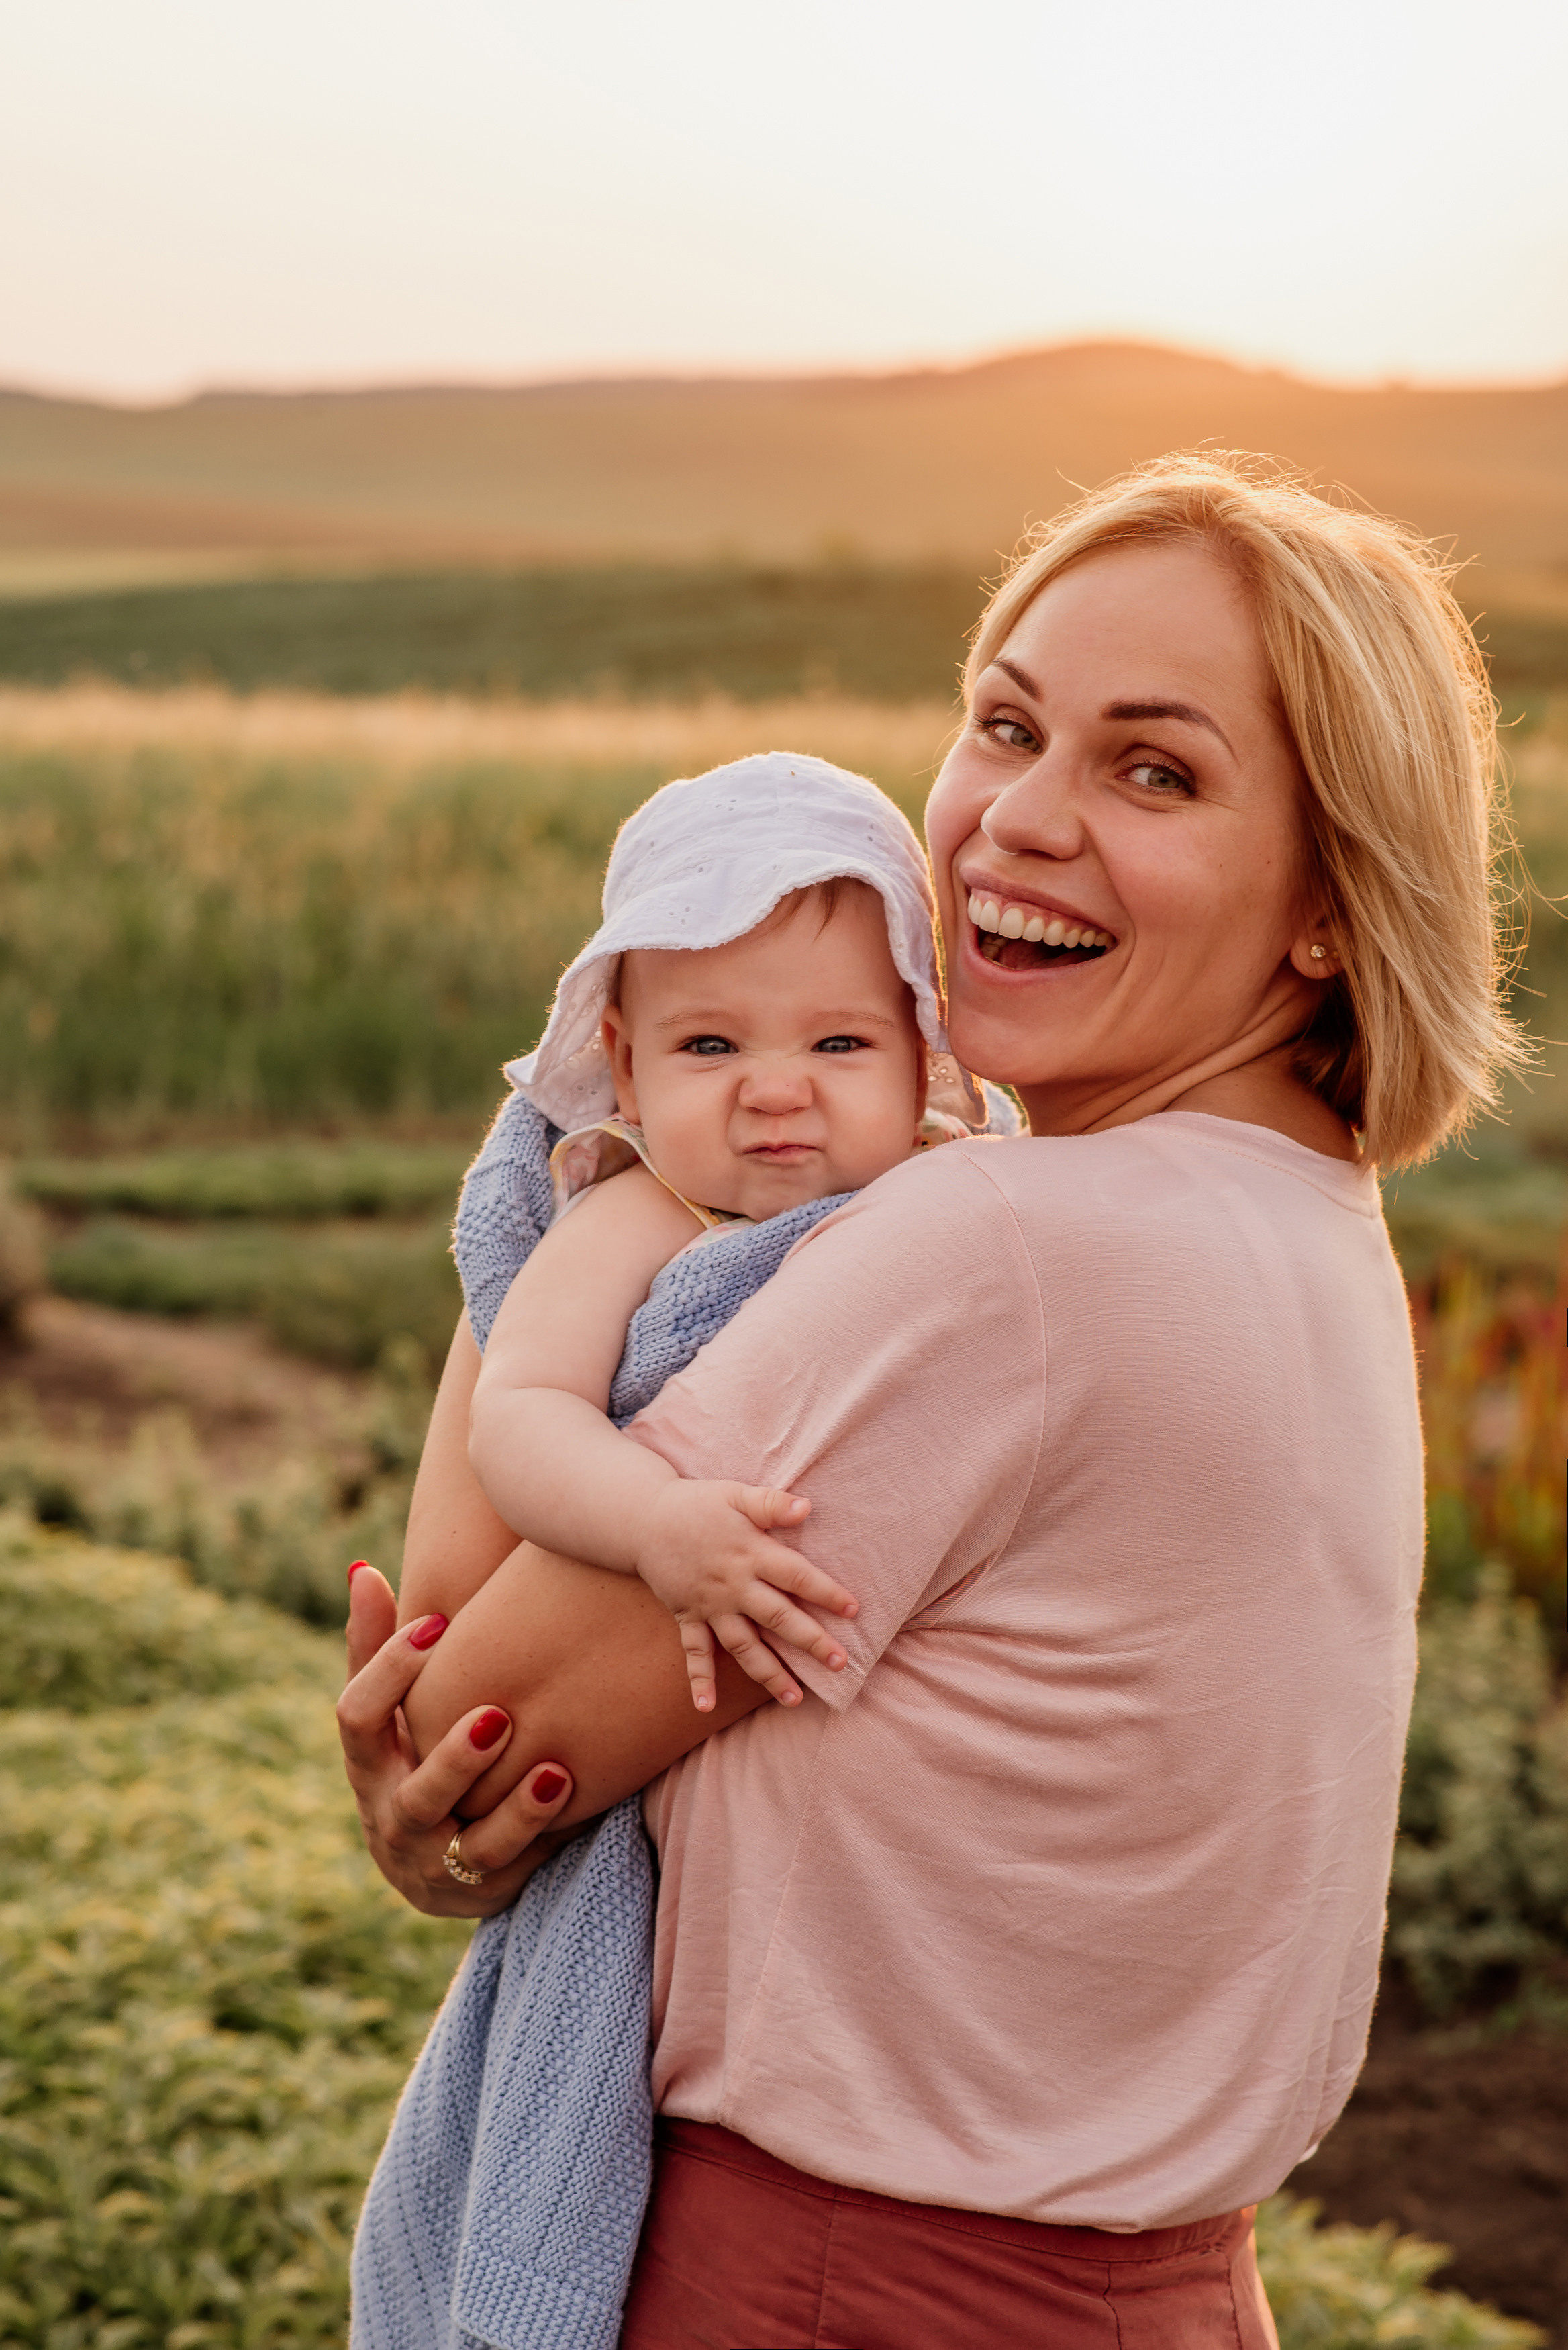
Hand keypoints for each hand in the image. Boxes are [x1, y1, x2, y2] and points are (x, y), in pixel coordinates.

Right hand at [336, 1562, 577, 1915]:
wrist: (429, 1863)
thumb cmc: (412, 1753)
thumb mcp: (392, 1709)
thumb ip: (378, 1645)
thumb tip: (362, 1569)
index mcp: (368, 1765)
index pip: (358, 1720)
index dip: (389, 1673)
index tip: (436, 1622)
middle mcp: (393, 1818)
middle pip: (416, 1796)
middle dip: (456, 1760)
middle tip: (498, 1715)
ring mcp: (436, 1863)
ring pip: (473, 1846)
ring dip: (515, 1810)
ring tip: (553, 1772)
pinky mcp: (483, 1890)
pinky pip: (518, 1869)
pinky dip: (545, 1834)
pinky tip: (575, 1797)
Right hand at [635, 1483, 857, 1711]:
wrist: (643, 1519)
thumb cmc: (697, 1504)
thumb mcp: (735, 1495)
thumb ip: (770, 1503)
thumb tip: (807, 1507)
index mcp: (751, 1553)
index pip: (796, 1575)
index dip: (825, 1591)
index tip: (853, 1609)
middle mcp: (733, 1585)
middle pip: (777, 1617)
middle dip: (809, 1641)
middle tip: (839, 1664)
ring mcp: (710, 1606)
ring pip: (743, 1645)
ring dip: (768, 1672)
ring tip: (794, 1698)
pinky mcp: (688, 1617)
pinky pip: (694, 1653)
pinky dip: (699, 1679)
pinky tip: (706, 1706)